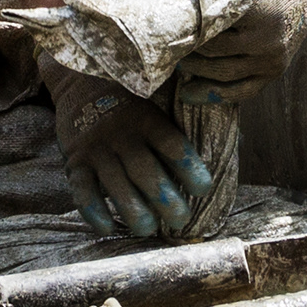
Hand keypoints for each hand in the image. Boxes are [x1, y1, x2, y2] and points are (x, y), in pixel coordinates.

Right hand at [45, 55, 201, 238]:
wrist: (78, 77)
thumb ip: (186, 117)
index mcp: (147, 118)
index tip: (204, 188)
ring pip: (116, 184)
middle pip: (145, 170)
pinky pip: (82, 189)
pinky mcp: (75, 160)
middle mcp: (122, 134)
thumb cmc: (130, 96)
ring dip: (133, 210)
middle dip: (165, 198)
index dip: (189, 167)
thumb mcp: (156, 96)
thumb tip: (232, 142)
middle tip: (181, 220)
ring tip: (148, 229)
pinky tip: (108, 226)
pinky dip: (93, 210)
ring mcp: (97, 148)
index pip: (171, 144)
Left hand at [174, 0, 306, 112]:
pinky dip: (215, 94)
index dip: (190, 28)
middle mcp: (269, 42)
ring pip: (224, 74)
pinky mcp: (274, 73)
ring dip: (196, 72)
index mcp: (262, 14)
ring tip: (177, 64)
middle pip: (215, 53)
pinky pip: (241, 91)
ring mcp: (273, 61)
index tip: (170, 28)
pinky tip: (192, 93)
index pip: (214, 26)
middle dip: (188, 51)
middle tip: (168, 46)